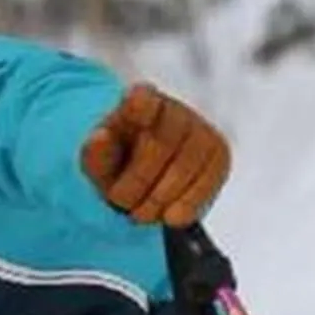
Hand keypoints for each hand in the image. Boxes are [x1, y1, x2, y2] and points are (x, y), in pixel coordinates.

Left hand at [80, 83, 229, 225]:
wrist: (144, 180)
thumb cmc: (118, 165)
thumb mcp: (96, 163)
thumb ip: (95, 154)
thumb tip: (99, 136)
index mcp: (138, 103)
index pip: (142, 98)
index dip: (140, 102)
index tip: (133, 102)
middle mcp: (174, 111)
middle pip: (159, 145)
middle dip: (137, 181)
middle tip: (119, 202)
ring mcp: (201, 131)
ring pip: (184, 167)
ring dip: (158, 199)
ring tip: (139, 213)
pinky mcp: (218, 155)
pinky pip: (207, 183)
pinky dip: (185, 205)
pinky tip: (169, 217)